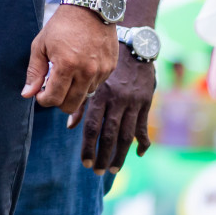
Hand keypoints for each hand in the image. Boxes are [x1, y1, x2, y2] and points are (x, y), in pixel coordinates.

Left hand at [21, 3, 117, 114]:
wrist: (89, 7)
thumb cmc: (62, 25)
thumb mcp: (41, 45)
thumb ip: (34, 71)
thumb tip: (27, 94)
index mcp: (66, 65)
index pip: (54, 98)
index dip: (43, 99)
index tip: (39, 93)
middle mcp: (86, 71)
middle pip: (70, 105)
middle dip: (57, 101)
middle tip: (51, 88)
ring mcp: (101, 70)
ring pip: (84, 97)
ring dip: (73, 91)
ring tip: (67, 73)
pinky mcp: (110, 68)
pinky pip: (96, 85)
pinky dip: (86, 82)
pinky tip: (80, 67)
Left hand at [80, 46, 155, 173]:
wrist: (130, 42)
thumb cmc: (97, 57)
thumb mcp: (82, 73)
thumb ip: (77, 101)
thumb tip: (69, 126)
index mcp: (99, 93)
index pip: (92, 127)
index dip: (88, 147)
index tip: (84, 163)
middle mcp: (117, 100)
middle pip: (110, 135)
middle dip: (103, 156)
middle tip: (97, 172)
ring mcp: (133, 102)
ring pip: (127, 135)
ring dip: (121, 155)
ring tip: (113, 169)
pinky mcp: (146, 101)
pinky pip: (144, 126)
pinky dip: (142, 142)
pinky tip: (138, 154)